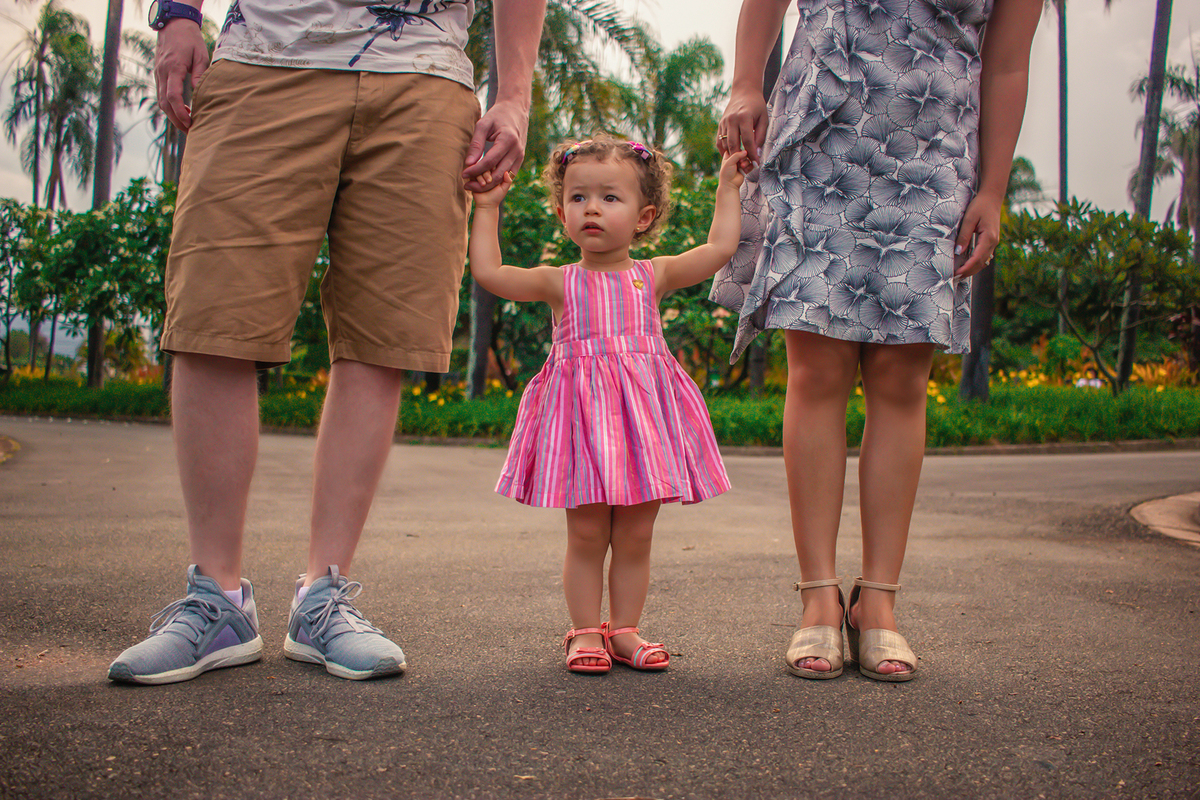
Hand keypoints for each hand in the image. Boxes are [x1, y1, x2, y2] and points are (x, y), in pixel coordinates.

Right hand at [155, 15, 208, 131]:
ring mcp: (158, 74)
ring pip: (161, 100)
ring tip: (187, 125)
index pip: (173, 96)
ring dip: (172, 115)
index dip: (180, 112)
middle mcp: (162, 73)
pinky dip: (170, 106)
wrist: (173, 25)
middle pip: (164, 103)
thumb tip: (200, 94)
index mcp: (173, 68)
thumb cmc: (190, 40)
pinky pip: (161, 94)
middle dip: (176, 119)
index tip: (190, 122)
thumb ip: (200, 75)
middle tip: (190, 131)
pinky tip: (182, 111)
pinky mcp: (158, 75)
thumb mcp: (200, 55)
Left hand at [462, 98, 527, 191]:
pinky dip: (496, 180)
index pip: (489, 162)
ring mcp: (520, 156)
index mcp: (508, 140)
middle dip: (481, 182)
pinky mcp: (520, 160)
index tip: (463, 174)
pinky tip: (484, 179)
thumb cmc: (497, 115)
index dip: (475, 170)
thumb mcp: (483, 125)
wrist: (516, 110)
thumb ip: (476, 144)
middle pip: (497, 174)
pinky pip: (508, 176)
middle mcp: (516, 151)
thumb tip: (468, 163)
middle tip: (466, 184)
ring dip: (488, 184)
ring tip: (474, 184)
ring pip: (503, 178)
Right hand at [471, 170, 512, 207]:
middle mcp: (487, 173)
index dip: (494, 168)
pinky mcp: (473, 178)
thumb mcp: (504, 188)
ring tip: (484, 184)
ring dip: (482, 176)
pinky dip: (477, 177)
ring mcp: (480, 175)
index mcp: (495, 173)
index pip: (494, 164)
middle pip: (486, 166)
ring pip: (479, 169)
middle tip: (489, 181)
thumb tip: (507, 172)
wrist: (486, 205)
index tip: (495, 177)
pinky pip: (474, 173)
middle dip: (487, 173)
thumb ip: (508, 180)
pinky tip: (481, 184)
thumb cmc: (496, 197)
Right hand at [717, 87, 767, 163]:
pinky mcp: (720, 124)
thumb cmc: (757, 106)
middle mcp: (732, 120)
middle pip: (734, 144)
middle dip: (740, 157)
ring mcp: (724, 122)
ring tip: (739, 162)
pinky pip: (719, 140)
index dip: (752, 153)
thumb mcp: (763, 119)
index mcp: (744, 117)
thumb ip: (760, 135)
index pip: (748, 140)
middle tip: (747, 166)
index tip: (757, 162)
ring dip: (731, 154)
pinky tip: (730, 155)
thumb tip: (756, 152)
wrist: (744, 92)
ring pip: (725, 144)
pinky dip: (723, 149)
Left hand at [718, 150, 748, 189]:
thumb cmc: (726, 174)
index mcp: (728, 156)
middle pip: (743, 153)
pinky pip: (751, 165)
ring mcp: (740, 164)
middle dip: (743, 158)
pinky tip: (745, 170)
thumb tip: (745, 151)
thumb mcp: (729, 161)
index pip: (735, 148)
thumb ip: (737, 154)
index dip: (738, 149)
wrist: (730, 185)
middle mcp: (735, 159)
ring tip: (742, 167)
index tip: (738, 152)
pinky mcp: (745, 169)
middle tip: (740, 162)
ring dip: (746, 163)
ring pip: (747, 159)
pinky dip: (749, 167)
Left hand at [954, 191, 1002, 277]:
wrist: (992, 198)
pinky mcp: (991, 241)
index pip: (977, 258)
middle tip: (954, 278)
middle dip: (968, 272)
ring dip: (971, 269)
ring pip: (983, 261)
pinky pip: (983, 256)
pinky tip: (966, 266)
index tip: (955, 274)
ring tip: (958, 275)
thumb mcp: (969, 219)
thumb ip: (964, 236)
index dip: (966, 268)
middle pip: (981, 263)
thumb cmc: (979, 206)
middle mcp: (993, 242)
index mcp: (989, 238)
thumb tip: (958, 252)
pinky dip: (975, 263)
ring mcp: (993, 243)